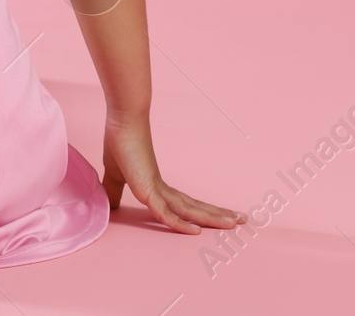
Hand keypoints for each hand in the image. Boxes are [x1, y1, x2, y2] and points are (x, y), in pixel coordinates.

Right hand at [101, 115, 244, 233]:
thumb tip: (111, 205)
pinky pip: (165, 213)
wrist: (122, 122)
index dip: (202, 212)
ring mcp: (157, 189)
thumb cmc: (119, 144)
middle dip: (218, 214)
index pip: (186, 204)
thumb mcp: (116, 175)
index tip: (220, 217)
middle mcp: (163, 189)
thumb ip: (115, 191)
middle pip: (195, 206)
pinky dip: (180, 224)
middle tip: (243, 220)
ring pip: (189, 210)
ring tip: (236, 223)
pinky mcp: (147, 189)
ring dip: (213, 218)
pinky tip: (196, 232)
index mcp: (157, 186)